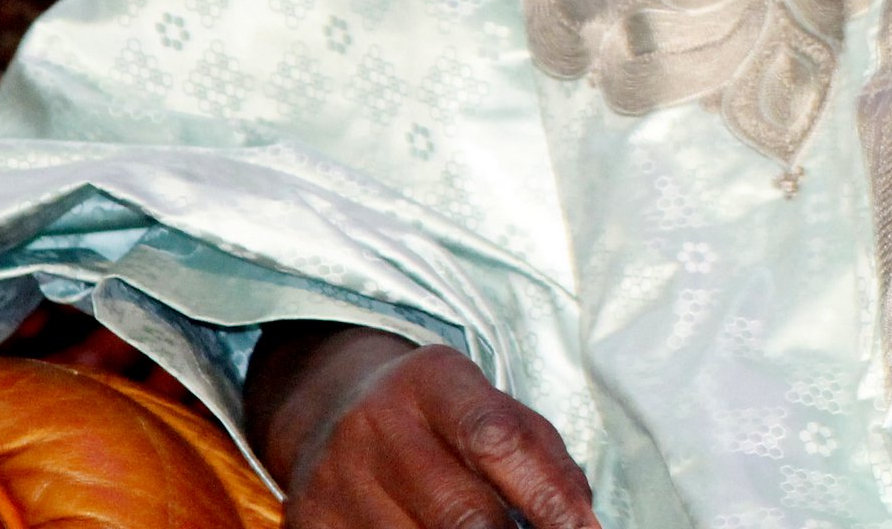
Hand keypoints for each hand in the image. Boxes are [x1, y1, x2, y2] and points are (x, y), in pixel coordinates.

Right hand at [248, 324, 599, 528]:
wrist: (334, 411)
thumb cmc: (443, 419)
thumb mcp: (496, 410)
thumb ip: (545, 460)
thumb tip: (583, 523)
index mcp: (433, 378)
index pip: (497, 439)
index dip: (549, 496)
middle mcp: (375, 423)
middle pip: (460, 514)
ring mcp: (334, 478)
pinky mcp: (308, 523)